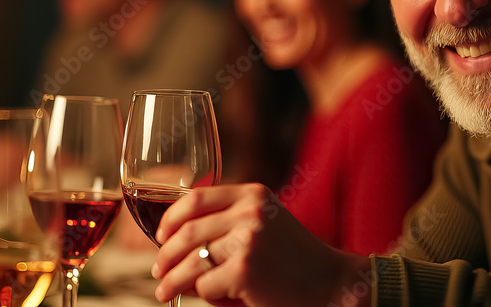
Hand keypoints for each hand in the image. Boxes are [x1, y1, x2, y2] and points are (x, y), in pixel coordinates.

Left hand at [151, 183, 371, 305]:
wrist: (332, 284)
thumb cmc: (295, 259)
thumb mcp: (267, 223)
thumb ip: (232, 219)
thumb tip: (176, 237)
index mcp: (254, 194)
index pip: (196, 198)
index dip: (171, 219)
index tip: (161, 236)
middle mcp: (250, 211)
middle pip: (187, 231)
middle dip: (165, 255)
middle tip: (158, 270)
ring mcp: (247, 240)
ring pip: (190, 260)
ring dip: (171, 279)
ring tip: (164, 290)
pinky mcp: (244, 270)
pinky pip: (204, 285)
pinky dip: (200, 295)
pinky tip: (200, 298)